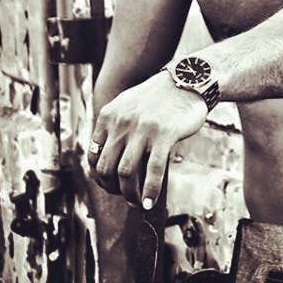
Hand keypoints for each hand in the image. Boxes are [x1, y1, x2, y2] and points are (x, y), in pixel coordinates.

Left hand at [88, 69, 207, 208]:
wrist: (188, 80)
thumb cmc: (160, 96)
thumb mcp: (128, 104)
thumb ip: (114, 126)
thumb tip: (103, 157)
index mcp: (109, 115)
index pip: (93, 155)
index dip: (99, 176)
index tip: (110, 185)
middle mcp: (122, 122)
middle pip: (106, 168)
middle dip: (112, 189)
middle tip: (124, 195)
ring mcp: (143, 128)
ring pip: (125, 173)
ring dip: (129, 194)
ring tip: (137, 202)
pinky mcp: (164, 134)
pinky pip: (153, 170)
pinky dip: (149, 191)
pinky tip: (150, 202)